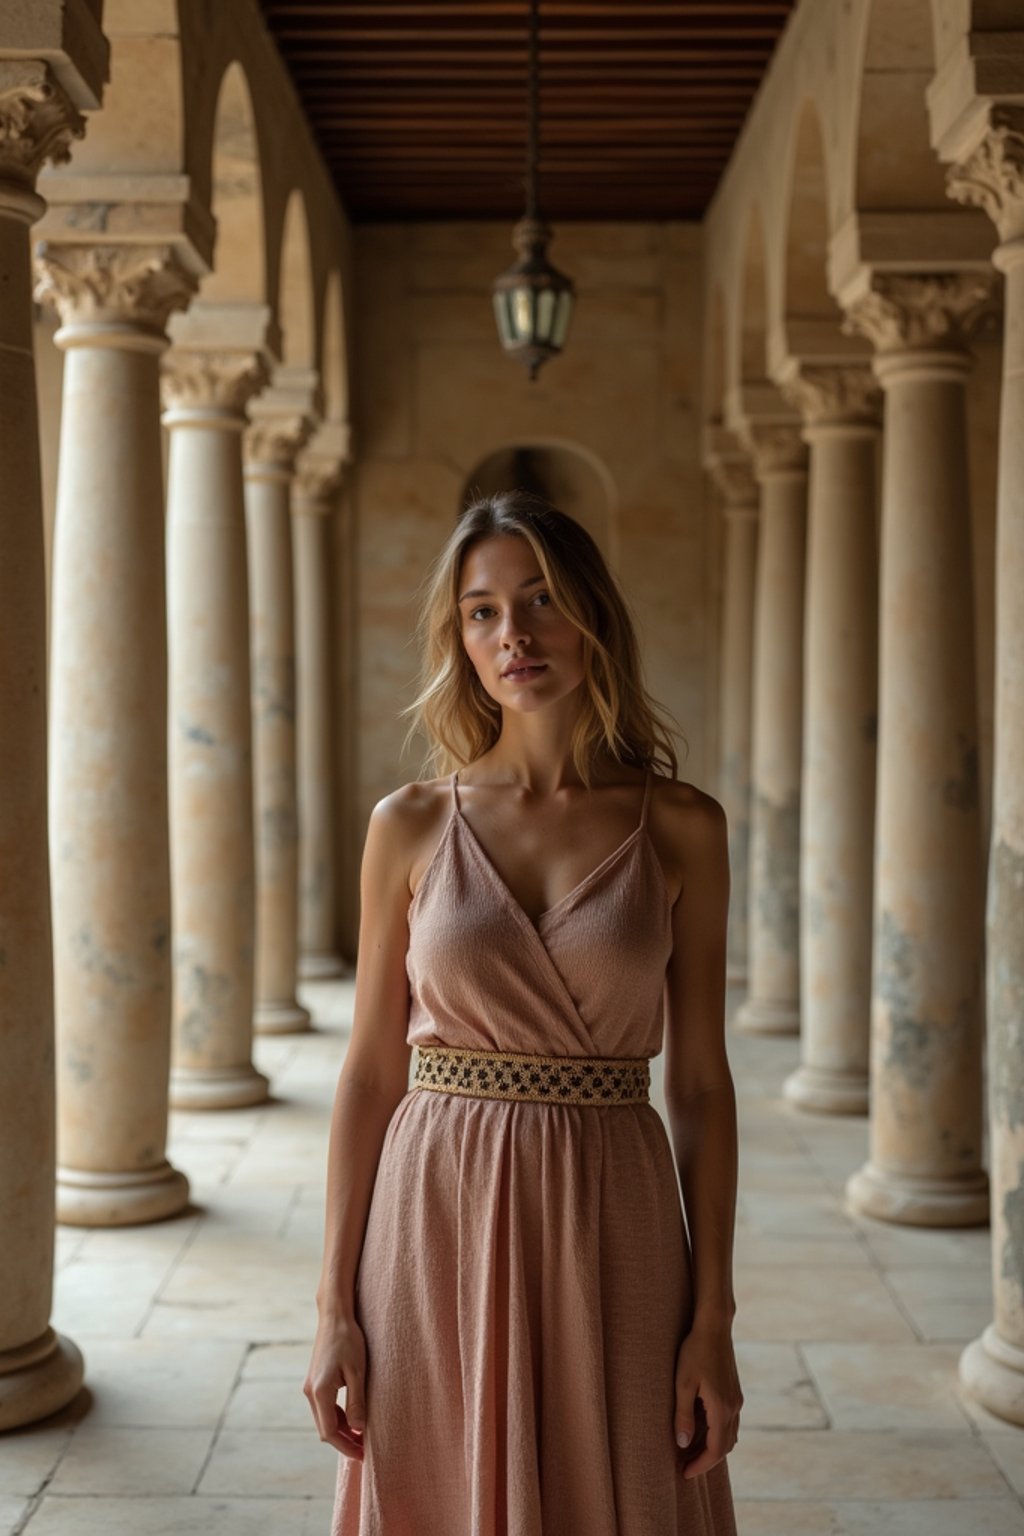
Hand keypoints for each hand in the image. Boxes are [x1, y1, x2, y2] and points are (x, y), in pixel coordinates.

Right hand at [303, 1312, 367, 1460]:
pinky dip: (338, 1418)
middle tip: (365, 1450)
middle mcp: (310, 1393)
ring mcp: (310, 1387)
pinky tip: (353, 1419)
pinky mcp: (315, 1382)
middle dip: (344, 1442)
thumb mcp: (357, 1372)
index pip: (330, 1432)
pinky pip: (325, 1408)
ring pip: (324, 1419)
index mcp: (319, 1392)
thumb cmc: (348, 1341)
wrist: (334, 1317)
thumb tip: (359, 1429)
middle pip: (325, 1429)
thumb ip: (356, 1401)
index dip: (346, 1446)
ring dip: (342, 1430)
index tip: (363, 1455)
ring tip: (362, 1437)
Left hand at [673, 1321, 742, 1479]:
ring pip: (729, 1435)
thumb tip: (683, 1444)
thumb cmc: (695, 1352)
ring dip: (711, 1447)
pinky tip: (701, 1430)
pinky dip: (716, 1433)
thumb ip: (684, 1415)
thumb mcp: (683, 1384)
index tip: (684, 1473)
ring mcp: (736, 1399)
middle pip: (724, 1446)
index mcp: (722, 1408)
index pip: (715, 1450)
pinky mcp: (734, 1392)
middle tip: (684, 1466)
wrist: (714, 1326)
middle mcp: (734, 1407)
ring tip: (689, 1451)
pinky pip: (729, 1422)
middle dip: (705, 1460)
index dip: (700, 1465)